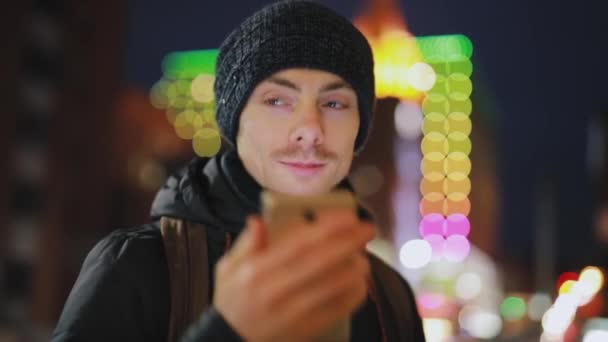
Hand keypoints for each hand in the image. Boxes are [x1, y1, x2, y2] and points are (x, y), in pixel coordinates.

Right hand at [213, 209, 373, 341]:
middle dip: (348, 242)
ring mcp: (291, 312)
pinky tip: (360, 282)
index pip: (298, 244)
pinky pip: (336, 309)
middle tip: (367, 229)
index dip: (326, 228)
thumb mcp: (227, 268)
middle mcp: (275, 289)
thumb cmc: (232, 301)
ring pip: (333, 286)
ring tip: (364, 256)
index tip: (347, 216)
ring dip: (354, 268)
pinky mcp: (305, 329)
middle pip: (320, 261)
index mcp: (256, 270)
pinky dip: (353, 294)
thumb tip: (260, 220)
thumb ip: (246, 242)